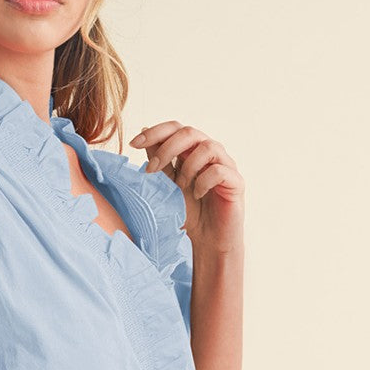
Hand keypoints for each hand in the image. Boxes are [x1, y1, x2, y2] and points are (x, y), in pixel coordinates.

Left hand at [130, 121, 244, 252]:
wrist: (206, 241)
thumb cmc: (188, 213)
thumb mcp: (166, 185)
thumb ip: (159, 160)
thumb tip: (143, 131)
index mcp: (192, 150)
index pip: (175, 128)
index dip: (155, 132)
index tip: (133, 144)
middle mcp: (210, 153)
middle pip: (190, 132)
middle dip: (166, 148)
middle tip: (152, 170)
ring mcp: (225, 165)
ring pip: (208, 147)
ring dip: (188, 167)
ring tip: (180, 186)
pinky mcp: (236, 182)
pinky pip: (220, 171)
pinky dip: (203, 181)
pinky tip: (198, 194)